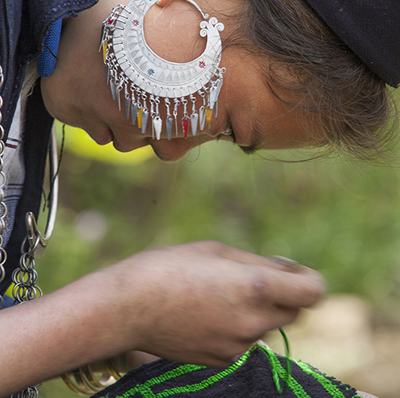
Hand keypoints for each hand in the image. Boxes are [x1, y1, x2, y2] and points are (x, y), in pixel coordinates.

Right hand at [107, 240, 323, 365]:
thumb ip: (259, 263)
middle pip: (292, 311)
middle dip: (283, 293)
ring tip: (217, 292)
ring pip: (265, 325)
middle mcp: (254, 321)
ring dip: (256, 309)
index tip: (295, 271)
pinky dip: (236, 326)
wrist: (128, 307)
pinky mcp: (222, 361)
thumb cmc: (172, 266)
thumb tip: (286, 271)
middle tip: (251, 276)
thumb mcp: (218, 251)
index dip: (309, 279)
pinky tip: (205, 312)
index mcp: (257, 287)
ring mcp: (238, 346)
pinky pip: (243, 340)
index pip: (313, 292)